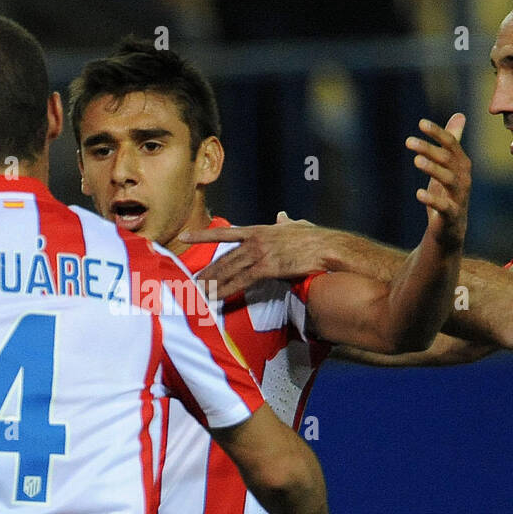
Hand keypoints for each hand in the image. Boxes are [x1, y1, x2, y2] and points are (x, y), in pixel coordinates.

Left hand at [180, 211, 331, 300]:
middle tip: (190, 281)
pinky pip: (241, 281)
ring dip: (211, 283)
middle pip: (224, 257)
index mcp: (259, 230)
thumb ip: (285, 222)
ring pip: (229, 270)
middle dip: (206, 270)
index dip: (202, 235)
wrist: (327, 247)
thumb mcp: (296, 226)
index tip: (184, 237)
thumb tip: (281, 215)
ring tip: (197, 292)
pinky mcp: (268, 268)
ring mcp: (260, 254)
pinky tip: (215, 297)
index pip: (225, 233)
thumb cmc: (315, 238)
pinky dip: (226, 290)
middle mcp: (255, 240)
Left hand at [406, 114, 470, 250]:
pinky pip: (445, 206)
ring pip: (448, 180)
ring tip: (416, 160)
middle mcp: (464, 178)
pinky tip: (419, 193)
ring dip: (433, 169)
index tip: (421, 123)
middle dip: (429, 149)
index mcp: (462, 165)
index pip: (451, 144)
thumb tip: (459, 115)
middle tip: (408, 141)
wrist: (450, 230)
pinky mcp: (452, 216)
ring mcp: (459, 197)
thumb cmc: (447, 194)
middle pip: (448, 160)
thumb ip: (452, 142)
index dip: (438, 133)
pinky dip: (433, 199)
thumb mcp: (447, 166)